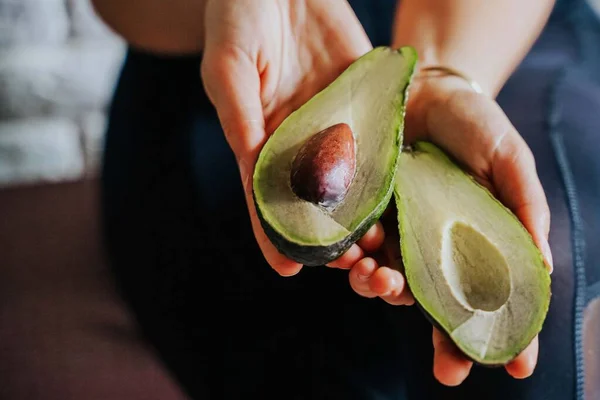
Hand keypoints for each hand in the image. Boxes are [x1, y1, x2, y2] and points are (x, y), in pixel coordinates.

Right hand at [201, 0, 382, 275]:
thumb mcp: (230, 62)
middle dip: (331, 236)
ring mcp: (334, 125)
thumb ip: (240, 113)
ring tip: (384, 246)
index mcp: (258, 139)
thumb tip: (250, 163)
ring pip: (352, 181)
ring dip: (367, 216)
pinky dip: (392, 171)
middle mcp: (297, 141)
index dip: (273, 233)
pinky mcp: (364, 102)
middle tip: (353, 266)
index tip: (287, 269)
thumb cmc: (240, 14)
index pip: (265, 197)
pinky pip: (379, 140)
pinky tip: (409, 198)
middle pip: (314, 201)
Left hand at [349, 76, 553, 385]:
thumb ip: (524, 208)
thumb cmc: (474, 126)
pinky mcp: (362, 215)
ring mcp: (395, 235)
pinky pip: (354, 248)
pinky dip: (353, 257)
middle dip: (438, 332)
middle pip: (435, 305)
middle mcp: (432, 249)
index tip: (516, 366)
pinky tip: (355, 252)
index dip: (502, 336)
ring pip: (388, 282)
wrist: (423, 88)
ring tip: (381, 281)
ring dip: (384, 291)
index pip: (490, 300)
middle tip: (440, 347)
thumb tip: (542, 266)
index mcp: (474, 244)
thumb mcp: (507, 161)